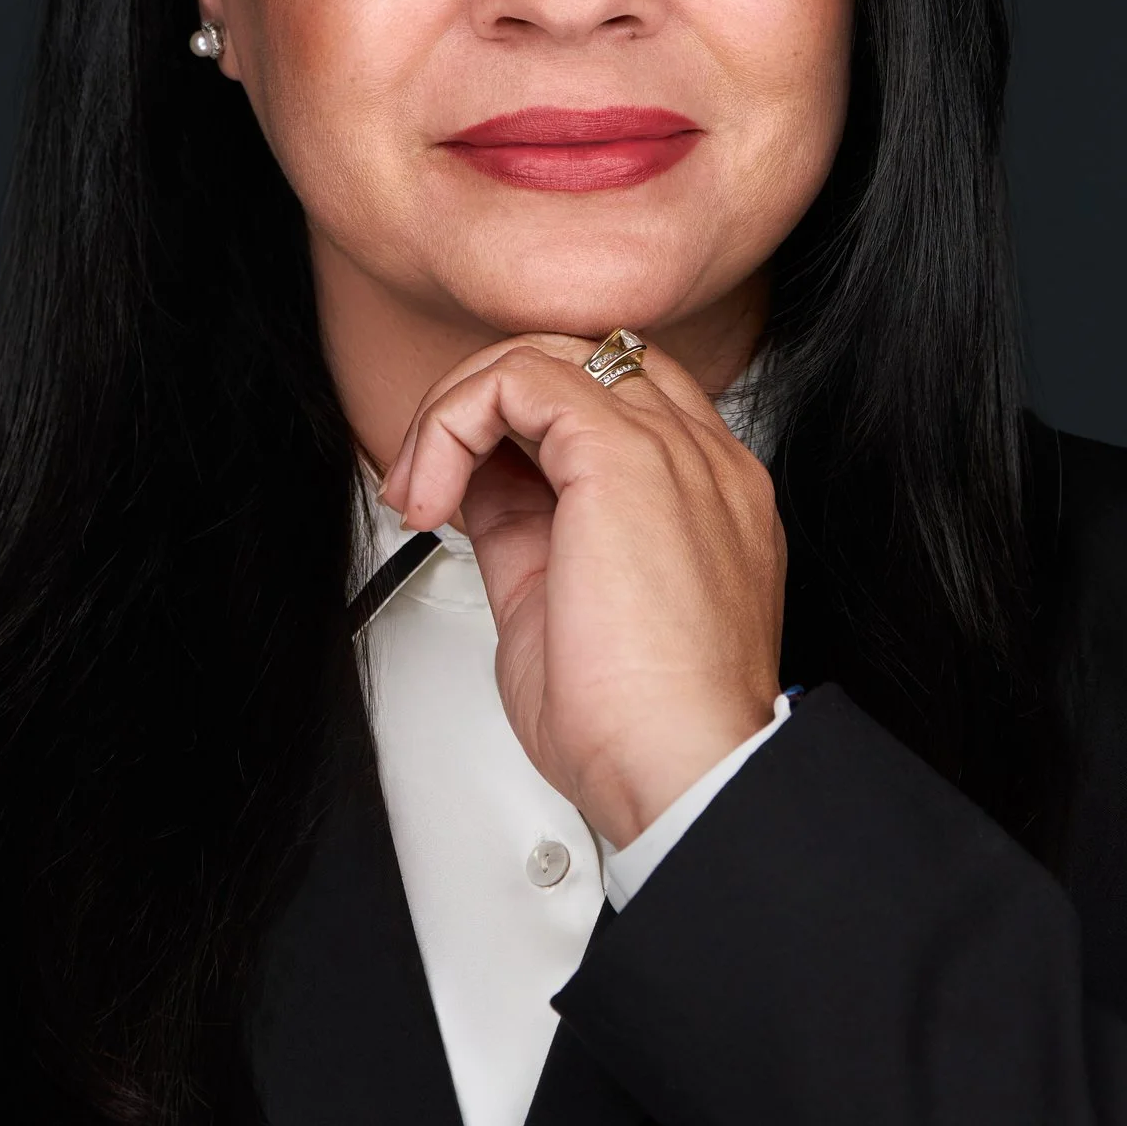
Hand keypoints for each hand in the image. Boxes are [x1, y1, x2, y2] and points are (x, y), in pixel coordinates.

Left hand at [378, 334, 785, 849]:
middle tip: (427, 481)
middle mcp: (703, 463)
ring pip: (548, 354)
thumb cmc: (637, 728)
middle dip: (485, 404)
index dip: (522, 428)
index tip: (463, 493)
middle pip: (584, 359)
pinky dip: (454, 421)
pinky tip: (434, 488)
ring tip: (422, 488)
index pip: (611, 402)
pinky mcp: (624, 456)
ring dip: (458, 410)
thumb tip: (474, 486)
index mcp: (705, 499)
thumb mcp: (557, 605)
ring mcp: (675, 451)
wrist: (681, 771)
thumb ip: (525, 529)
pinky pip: (520, 378)